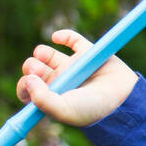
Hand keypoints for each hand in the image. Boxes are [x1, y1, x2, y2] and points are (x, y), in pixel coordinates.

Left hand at [17, 29, 137, 126]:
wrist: (121, 98)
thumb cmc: (90, 109)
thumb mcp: (63, 110)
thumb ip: (41, 99)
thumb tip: (27, 79)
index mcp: (52, 97)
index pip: (29, 90)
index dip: (24, 85)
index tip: (29, 83)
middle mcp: (60, 82)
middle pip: (35, 70)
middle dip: (31, 66)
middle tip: (37, 68)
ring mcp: (73, 66)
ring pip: (48, 54)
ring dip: (41, 52)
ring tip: (43, 56)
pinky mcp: (87, 52)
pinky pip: (70, 39)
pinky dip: (62, 35)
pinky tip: (56, 38)